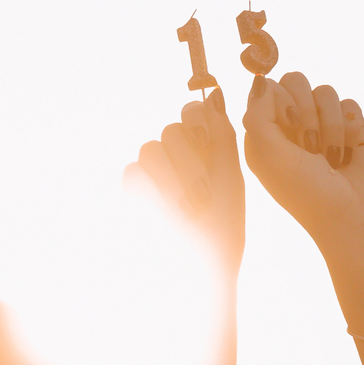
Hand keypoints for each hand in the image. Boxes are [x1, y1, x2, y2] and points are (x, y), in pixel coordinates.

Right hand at [125, 90, 244, 276]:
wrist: (204, 271)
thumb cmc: (223, 230)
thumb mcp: (230, 180)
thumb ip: (222, 138)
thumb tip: (215, 92)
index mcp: (206, 149)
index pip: (193, 112)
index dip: (197, 119)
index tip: (205, 142)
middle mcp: (179, 156)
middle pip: (172, 130)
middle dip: (190, 163)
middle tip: (202, 195)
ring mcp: (155, 174)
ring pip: (151, 149)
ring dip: (173, 181)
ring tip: (187, 210)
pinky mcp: (135, 193)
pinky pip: (132, 172)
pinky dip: (150, 191)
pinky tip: (164, 213)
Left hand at [242, 72, 363, 267]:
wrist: (354, 218)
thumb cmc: (306, 193)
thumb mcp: (267, 155)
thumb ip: (256, 112)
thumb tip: (261, 79)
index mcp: (266, 135)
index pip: (267, 89)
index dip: (280, 102)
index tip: (289, 129)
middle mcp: (293, 128)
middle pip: (295, 80)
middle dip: (305, 111)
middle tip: (310, 146)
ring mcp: (323, 126)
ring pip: (325, 91)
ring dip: (329, 126)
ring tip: (331, 158)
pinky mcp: (351, 129)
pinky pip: (349, 103)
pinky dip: (349, 128)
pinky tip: (349, 153)